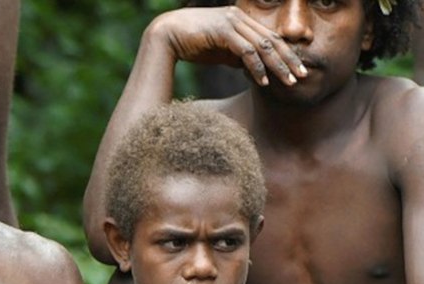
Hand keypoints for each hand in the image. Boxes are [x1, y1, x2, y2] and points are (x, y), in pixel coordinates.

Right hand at [151, 6, 307, 86]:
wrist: (165, 36)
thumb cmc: (190, 45)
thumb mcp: (220, 52)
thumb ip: (237, 56)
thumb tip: (252, 68)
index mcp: (240, 20)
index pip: (270, 37)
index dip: (286, 54)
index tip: (297, 70)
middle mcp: (239, 17)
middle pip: (272, 39)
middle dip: (289, 59)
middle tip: (302, 76)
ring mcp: (232, 22)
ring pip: (263, 46)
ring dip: (277, 66)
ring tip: (288, 82)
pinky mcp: (223, 30)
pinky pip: (246, 51)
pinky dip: (256, 67)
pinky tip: (263, 81)